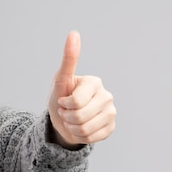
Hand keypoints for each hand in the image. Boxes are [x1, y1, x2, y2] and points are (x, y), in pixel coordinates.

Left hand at [48, 31, 115, 147]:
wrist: (63, 120)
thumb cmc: (60, 97)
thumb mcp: (60, 80)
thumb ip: (68, 59)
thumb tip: (73, 33)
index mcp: (95, 82)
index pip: (76, 101)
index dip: (64, 105)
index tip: (63, 100)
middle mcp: (107, 96)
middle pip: (80, 117)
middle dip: (67, 117)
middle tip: (66, 112)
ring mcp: (111, 112)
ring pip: (86, 129)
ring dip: (72, 128)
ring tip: (72, 120)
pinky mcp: (111, 127)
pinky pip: (92, 138)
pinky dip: (80, 137)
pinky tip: (80, 129)